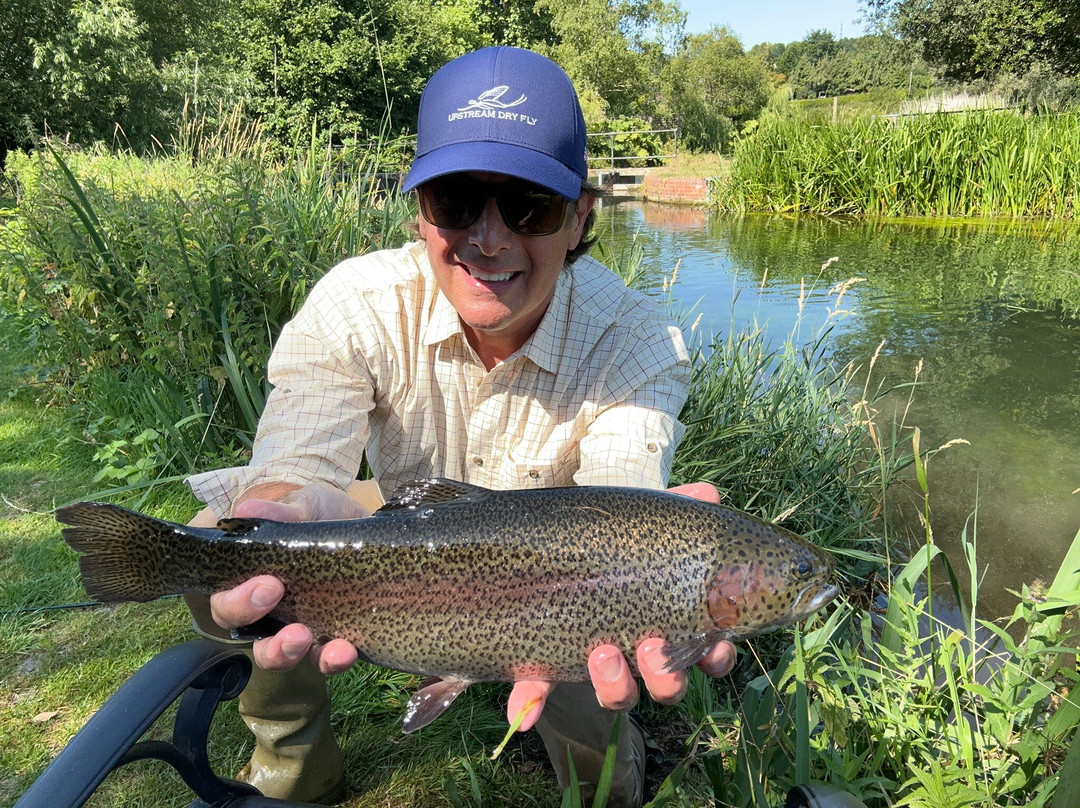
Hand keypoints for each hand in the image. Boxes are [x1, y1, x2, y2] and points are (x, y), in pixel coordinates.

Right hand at [207, 481, 370, 674]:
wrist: (362, 519)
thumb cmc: (318, 514)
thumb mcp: (304, 506)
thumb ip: (281, 513)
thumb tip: (247, 510)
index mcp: (250, 583)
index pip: (227, 604)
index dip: (239, 603)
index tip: (269, 585)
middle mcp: (270, 614)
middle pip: (256, 643)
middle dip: (270, 643)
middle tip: (296, 628)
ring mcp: (302, 628)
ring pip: (287, 657)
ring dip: (297, 655)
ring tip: (317, 643)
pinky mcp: (335, 635)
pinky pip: (328, 659)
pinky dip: (335, 659)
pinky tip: (347, 650)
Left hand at [506, 482, 737, 730]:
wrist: (553, 548)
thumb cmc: (612, 543)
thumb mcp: (638, 524)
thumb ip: (673, 509)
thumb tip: (706, 494)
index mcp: (668, 624)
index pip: (706, 653)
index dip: (715, 657)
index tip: (714, 645)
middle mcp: (637, 656)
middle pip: (666, 685)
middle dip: (663, 676)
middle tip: (649, 647)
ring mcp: (594, 664)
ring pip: (617, 694)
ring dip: (614, 684)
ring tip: (600, 653)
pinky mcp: (546, 665)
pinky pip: (538, 694)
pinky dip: (529, 705)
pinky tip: (521, 713)